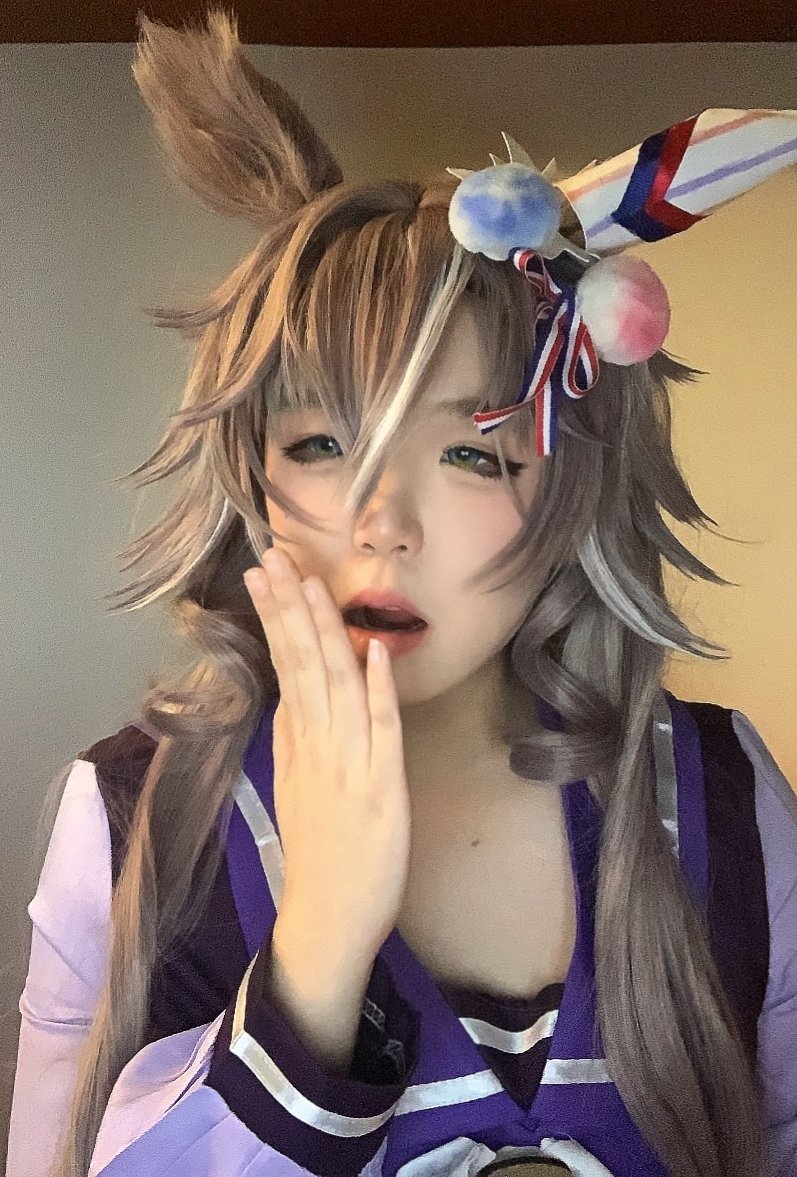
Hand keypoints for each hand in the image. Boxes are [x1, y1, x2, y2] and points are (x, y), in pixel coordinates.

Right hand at [243, 548, 412, 963]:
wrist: (326, 921)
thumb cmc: (317, 855)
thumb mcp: (292, 787)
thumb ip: (293, 738)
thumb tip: (292, 691)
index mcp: (298, 742)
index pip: (286, 664)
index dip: (278, 615)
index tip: (266, 570)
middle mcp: (318, 745)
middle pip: (303, 665)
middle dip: (289, 607)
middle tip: (273, 556)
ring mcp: (349, 766)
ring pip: (335, 686)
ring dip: (325, 631)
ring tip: (311, 582)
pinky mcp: (381, 791)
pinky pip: (381, 732)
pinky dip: (378, 690)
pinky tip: (374, 650)